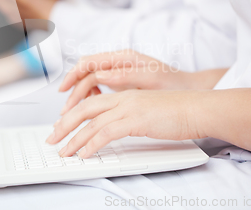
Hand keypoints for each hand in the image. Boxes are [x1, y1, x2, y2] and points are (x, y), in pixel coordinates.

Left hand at [46, 90, 205, 157]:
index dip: (73, 114)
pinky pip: (106, 132)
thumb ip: (131, 115)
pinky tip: (84, 154)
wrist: (198, 108)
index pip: (91, 102)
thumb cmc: (178, 111)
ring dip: (74, 139)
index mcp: (125, 95)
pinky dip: (92, 145)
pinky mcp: (136, 120)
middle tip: (52, 138)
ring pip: (91, 122)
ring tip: (63, 152)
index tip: (63, 125)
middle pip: (84, 109)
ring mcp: (129, 107)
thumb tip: (118, 128)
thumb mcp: (148, 110)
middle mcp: (123, 98)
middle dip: (64, 125)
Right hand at [58, 50, 192, 114]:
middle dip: (72, 88)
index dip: (73, 77)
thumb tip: (100, 76)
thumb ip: (125, 76)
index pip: (89, 63)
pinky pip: (99, 85)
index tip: (64, 92)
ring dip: (80, 93)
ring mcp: (120, 70)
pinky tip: (93, 105)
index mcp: (125, 57)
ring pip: (90, 78)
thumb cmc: (174, 84)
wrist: (191, 89)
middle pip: (85, 70)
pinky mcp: (122, 80)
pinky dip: (91, 95)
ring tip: (75, 111)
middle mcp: (120, 61)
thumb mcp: (151, 80)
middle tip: (65, 110)